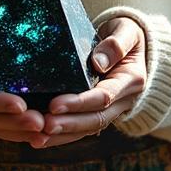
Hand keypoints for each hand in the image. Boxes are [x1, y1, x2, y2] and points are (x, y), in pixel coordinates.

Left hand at [27, 15, 146, 148]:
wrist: (133, 45)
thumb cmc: (127, 34)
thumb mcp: (127, 31)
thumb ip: (117, 44)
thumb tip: (98, 63)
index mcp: (131, 80)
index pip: (104, 96)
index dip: (79, 103)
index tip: (54, 105)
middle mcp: (123, 100)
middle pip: (95, 118)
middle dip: (69, 124)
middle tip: (44, 126)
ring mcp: (112, 109)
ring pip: (88, 128)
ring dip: (63, 136)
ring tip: (37, 138)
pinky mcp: (98, 111)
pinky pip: (82, 128)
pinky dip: (62, 136)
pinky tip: (40, 138)